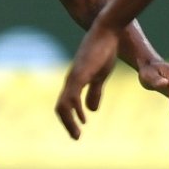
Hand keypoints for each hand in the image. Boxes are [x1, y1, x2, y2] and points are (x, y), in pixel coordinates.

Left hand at [55, 23, 120, 139]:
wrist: (107, 31)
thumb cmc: (104, 50)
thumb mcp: (100, 76)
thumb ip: (95, 91)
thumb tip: (91, 110)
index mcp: (75, 81)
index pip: (65, 104)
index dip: (69, 118)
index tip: (78, 130)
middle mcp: (71, 80)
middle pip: (61, 106)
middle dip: (67, 123)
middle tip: (76, 137)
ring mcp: (74, 76)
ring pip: (64, 103)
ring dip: (69, 120)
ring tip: (78, 133)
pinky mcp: (81, 73)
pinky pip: (73, 94)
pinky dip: (75, 108)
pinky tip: (83, 118)